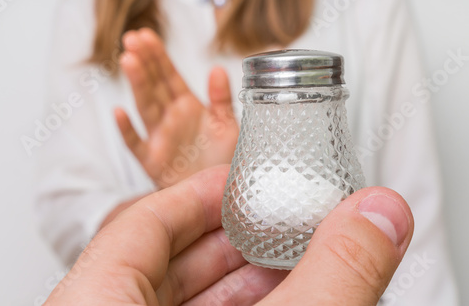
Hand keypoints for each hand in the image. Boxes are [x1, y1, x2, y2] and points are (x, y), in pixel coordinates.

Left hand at [46, 165, 413, 304]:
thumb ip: (327, 275)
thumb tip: (378, 217)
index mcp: (94, 305)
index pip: (142, 221)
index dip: (200, 192)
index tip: (242, 180)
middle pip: (163, 262)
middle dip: (233, 242)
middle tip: (279, 227)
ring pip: (178, 304)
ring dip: (239, 287)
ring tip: (288, 269)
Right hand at [116, 29, 238, 187]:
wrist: (217, 194)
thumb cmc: (223, 160)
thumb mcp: (229, 127)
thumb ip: (222, 100)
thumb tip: (218, 69)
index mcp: (188, 107)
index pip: (170, 76)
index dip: (159, 56)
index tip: (146, 35)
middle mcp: (170, 118)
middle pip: (154, 86)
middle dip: (144, 61)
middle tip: (131, 38)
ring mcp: (158, 138)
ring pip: (145, 107)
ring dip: (137, 85)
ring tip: (128, 60)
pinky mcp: (151, 161)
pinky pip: (136, 144)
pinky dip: (127, 130)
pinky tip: (119, 113)